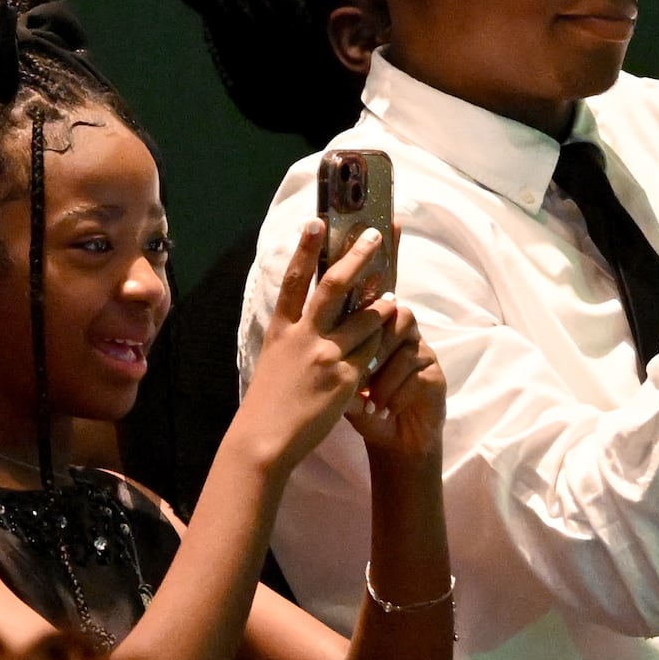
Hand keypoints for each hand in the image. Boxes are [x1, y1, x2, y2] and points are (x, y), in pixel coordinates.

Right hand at [228, 222, 396, 480]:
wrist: (266, 439)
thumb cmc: (269, 401)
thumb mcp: (275, 358)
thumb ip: (295, 334)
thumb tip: (315, 314)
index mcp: (282, 329)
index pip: (295, 280)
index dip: (305, 248)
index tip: (317, 221)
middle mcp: (304, 336)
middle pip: (335, 286)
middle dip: (358, 257)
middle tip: (375, 235)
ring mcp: (326, 356)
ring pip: (365, 319)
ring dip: (382, 305)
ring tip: (392, 299)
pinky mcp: (345, 378)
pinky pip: (373, 352)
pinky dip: (382, 343)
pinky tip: (388, 340)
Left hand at [348, 303, 446, 471]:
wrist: (392, 442)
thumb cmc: (366, 410)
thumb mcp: (345, 391)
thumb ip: (339, 370)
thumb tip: (330, 359)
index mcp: (382, 330)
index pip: (376, 308)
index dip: (362, 323)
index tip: (345, 352)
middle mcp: (406, 336)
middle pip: (401, 317)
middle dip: (378, 347)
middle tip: (361, 377)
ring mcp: (423, 354)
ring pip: (408, 351)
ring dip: (386, 379)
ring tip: (372, 403)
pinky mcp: (436, 376)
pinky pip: (419, 376)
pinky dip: (399, 394)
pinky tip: (386, 410)